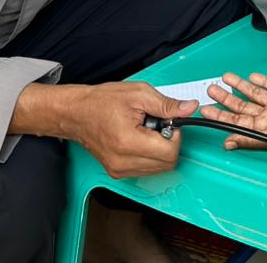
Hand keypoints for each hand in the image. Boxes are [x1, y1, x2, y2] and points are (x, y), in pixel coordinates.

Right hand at [63, 82, 191, 178]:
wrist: (76, 113)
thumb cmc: (102, 101)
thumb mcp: (139, 94)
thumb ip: (167, 104)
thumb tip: (190, 108)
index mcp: (129, 142)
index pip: (170, 152)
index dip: (176, 135)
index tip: (169, 121)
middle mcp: (123, 162)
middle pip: (167, 163)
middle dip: (170, 142)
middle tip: (157, 124)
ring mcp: (119, 170)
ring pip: (159, 168)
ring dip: (160, 149)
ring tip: (145, 130)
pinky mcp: (117, 172)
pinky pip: (146, 169)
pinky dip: (150, 155)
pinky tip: (140, 138)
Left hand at [202, 73, 266, 150]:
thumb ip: (250, 139)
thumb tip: (228, 144)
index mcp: (263, 129)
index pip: (235, 121)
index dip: (220, 115)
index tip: (206, 109)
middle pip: (241, 106)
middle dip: (225, 98)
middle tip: (211, 90)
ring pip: (254, 94)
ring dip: (239, 86)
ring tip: (225, 78)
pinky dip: (262, 81)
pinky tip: (252, 77)